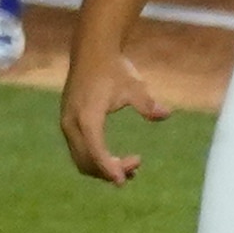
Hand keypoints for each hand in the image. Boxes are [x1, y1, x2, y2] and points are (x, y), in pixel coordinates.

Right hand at [60, 45, 170, 183]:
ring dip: (102, 167)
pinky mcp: (68, 122)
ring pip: (80, 158)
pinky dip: (95, 158)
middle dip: (109, 170)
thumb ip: (147, 104)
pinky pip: (78, 149)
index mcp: (87, 117)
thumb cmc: (113, 68)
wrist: (91, 51)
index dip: (109, 169)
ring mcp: (67, 123)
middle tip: (137, 164)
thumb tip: (166, 114)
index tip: (123, 181)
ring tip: (130, 166)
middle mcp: (72, 124)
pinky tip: (114, 156)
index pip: (96, 152)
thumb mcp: (134, 86)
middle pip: (86, 161)